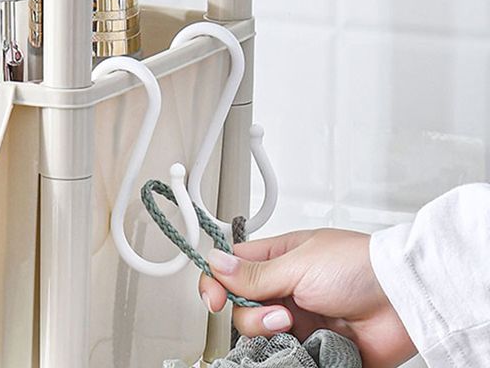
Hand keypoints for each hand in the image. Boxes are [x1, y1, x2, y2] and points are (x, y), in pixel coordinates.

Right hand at [198, 229, 416, 367]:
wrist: (402, 301)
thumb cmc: (357, 266)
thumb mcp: (298, 264)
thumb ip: (254, 273)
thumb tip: (215, 263)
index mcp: (276, 258)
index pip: (230, 269)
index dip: (216, 283)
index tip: (213, 300)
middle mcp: (284, 289)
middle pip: (240, 308)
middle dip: (252, 314)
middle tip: (278, 312)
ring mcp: (299, 320)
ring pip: (260, 336)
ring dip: (271, 333)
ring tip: (297, 327)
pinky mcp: (315, 348)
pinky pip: (286, 357)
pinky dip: (287, 356)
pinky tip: (304, 348)